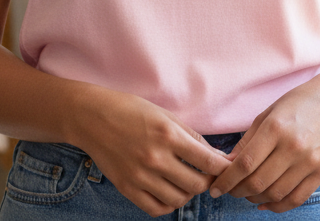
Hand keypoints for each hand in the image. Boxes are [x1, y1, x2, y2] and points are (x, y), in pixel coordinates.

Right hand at [71, 87, 231, 216]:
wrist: (91, 118)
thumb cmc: (131, 110)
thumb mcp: (166, 116)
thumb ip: (192, 137)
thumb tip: (217, 157)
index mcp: (168, 135)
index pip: (208, 161)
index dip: (223, 168)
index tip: (228, 168)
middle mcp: (155, 158)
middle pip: (197, 184)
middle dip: (208, 182)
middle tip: (207, 176)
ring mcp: (140, 176)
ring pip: (179, 199)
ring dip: (188, 193)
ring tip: (187, 182)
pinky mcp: (127, 188)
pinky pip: (156, 208)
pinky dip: (169, 204)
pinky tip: (170, 192)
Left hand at [207, 78, 319, 212]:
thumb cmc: (299, 102)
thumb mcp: (268, 113)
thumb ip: (248, 140)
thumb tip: (227, 165)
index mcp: (276, 128)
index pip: (245, 164)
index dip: (226, 180)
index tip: (215, 188)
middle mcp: (293, 146)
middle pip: (258, 182)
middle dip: (237, 191)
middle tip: (229, 191)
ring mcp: (310, 161)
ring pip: (275, 193)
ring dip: (255, 199)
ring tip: (247, 194)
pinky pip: (297, 198)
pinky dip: (278, 206)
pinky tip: (266, 202)